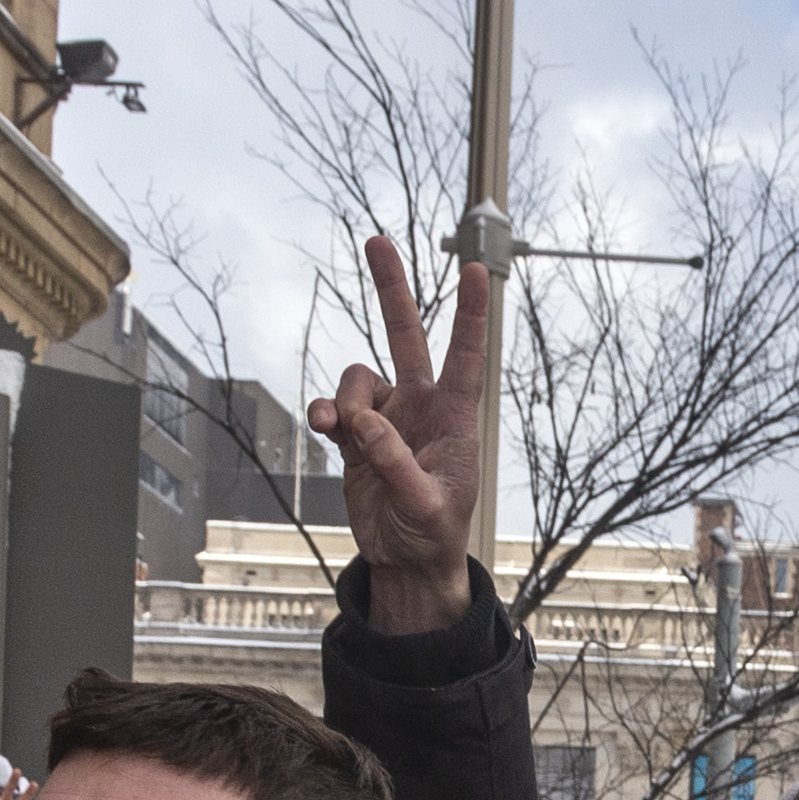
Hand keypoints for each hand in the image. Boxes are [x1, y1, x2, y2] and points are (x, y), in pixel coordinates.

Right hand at [313, 230, 497, 631]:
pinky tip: (324, 429)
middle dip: (391, 289)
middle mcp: (421, 406)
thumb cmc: (432, 533)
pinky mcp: (356, 435)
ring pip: (357, 378)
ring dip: (344, 398)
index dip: (469, 314)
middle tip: (376, 241)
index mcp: (454, 418)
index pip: (466, 357)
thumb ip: (395, 464)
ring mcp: (387, 417)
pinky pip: (334, 407)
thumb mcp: (424, 505)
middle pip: (405, 335)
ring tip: (343, 432)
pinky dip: (325, 413)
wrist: (405, 559)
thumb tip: (365, 424)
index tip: (474, 268)